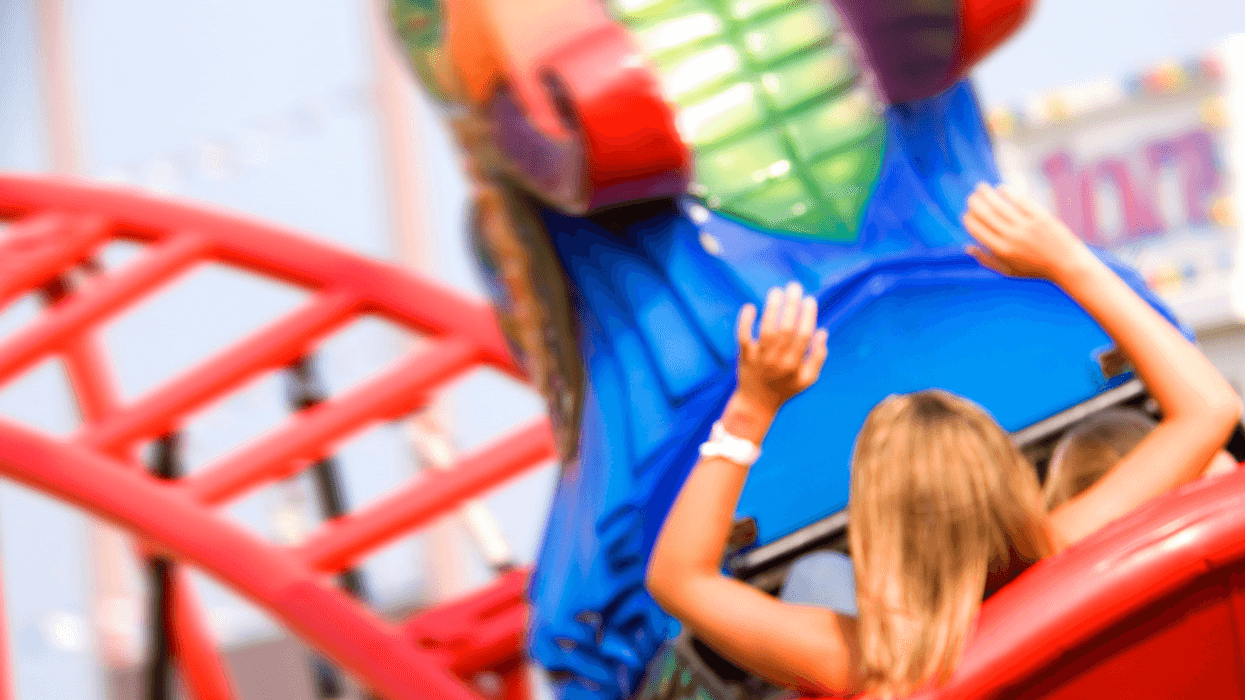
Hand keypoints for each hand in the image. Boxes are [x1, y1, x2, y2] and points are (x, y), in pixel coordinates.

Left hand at [735, 282, 828, 414]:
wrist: (757, 403)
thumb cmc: (785, 388)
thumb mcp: (808, 379)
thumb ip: (818, 356)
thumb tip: (822, 331)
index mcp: (795, 364)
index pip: (803, 335)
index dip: (807, 315)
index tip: (809, 299)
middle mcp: (777, 361)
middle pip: (785, 329)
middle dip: (791, 306)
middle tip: (794, 286)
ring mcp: (760, 358)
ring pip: (766, 330)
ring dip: (771, 309)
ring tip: (776, 291)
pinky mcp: (744, 356)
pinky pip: (743, 337)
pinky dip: (745, 322)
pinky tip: (750, 306)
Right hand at [963, 183, 1094, 281]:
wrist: (1066, 264)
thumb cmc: (1035, 269)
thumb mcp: (1008, 272)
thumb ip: (987, 261)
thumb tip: (968, 247)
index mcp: (1002, 251)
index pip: (977, 230)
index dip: (969, 220)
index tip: (967, 214)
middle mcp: (1012, 237)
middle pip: (986, 215)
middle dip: (975, 204)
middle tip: (971, 197)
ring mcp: (1027, 226)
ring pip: (1001, 206)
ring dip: (987, 194)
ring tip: (981, 187)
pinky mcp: (1041, 217)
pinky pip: (1020, 201)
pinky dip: (1009, 193)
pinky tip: (1002, 189)